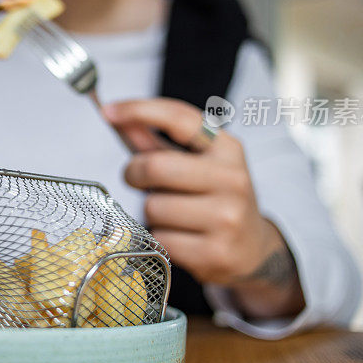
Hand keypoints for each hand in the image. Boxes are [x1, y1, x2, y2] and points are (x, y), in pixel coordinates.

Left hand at [103, 98, 304, 317]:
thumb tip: (117, 117)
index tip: (109, 111)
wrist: (253, 249)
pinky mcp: (215, 253)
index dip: (139, 110)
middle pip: (155, 166)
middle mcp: (233, 179)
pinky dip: (159, 238)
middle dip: (134, 173)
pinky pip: (159, 239)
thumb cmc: (214, 198)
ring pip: (152, 207)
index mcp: (228, 149)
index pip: (179, 118)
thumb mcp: (195, 163)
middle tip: (136, 179)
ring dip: (150, 211)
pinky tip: (179, 237)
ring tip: (171, 215)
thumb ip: (155, 142)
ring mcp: (227, 217)